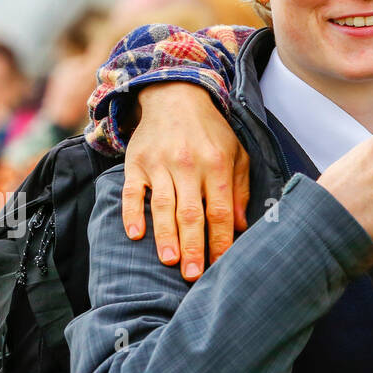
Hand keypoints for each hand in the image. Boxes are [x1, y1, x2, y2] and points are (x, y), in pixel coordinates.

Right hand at [124, 82, 249, 281]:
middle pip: (191, 212)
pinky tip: (135, 235)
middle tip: (193, 276)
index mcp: (216, 165)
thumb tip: (240, 225)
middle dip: (194, 246)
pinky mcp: (136, 163)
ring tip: (170, 262)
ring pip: (162, 206)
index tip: (221, 265)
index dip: (220, 240)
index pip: (220, 210)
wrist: (176, 97)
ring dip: (165, 236)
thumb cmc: (211, 132)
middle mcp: (188, 165)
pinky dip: (131, 214)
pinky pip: (131, 192)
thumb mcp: (236, 153)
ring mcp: (159, 164)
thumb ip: (240, 188)